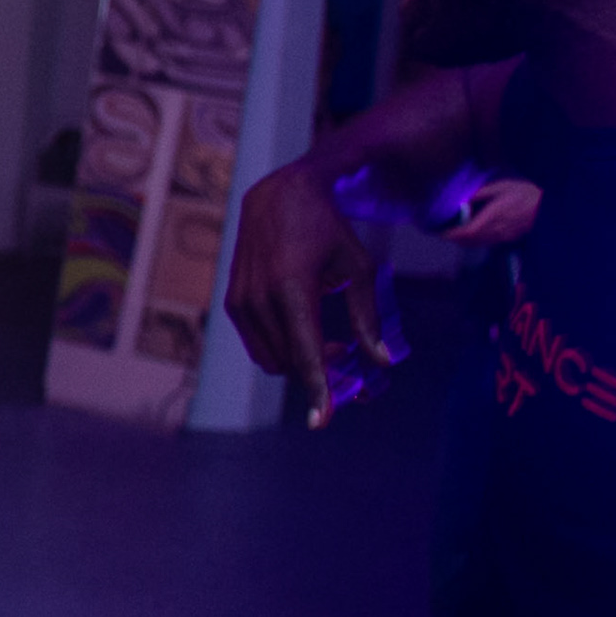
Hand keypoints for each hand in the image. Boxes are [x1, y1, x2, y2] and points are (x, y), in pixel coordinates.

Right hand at [223, 156, 384, 428]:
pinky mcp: (233, 302)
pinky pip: (260, 345)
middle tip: (354, 365)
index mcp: (292, 288)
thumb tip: (382, 362)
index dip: (317, 390)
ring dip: (302, 362)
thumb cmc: (327, 228)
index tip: (322, 422)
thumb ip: (368, 317)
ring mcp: (240, 301)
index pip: (305, 353)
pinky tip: (308, 330)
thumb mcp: (358, 267)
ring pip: (273, 359)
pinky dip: (284, 349)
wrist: (278, 195)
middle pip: (290, 363)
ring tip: (333, 344)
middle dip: (320, 374)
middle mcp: (259, 298)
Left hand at [442, 176, 540, 248]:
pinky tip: (472, 235)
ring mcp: (505, 235)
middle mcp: (498, 229)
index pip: (469, 232)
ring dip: (465, 242)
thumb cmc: (524, 193)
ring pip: (480, 243)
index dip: (454, 235)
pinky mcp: (510, 238)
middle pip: (472, 241)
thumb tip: (465, 199)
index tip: (442, 233)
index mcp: (494, 216)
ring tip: (455, 236)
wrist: (546, 205)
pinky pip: (489, 243)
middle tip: (444, 234)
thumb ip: (482, 193)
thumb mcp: (502, 187)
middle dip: (456, 239)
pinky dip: (477, 241)